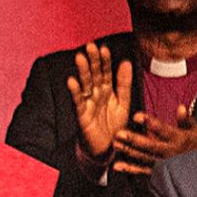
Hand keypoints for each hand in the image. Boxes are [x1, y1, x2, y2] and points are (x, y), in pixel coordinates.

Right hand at [68, 42, 132, 159]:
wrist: (107, 150)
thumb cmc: (114, 126)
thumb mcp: (124, 102)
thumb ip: (124, 83)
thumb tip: (125, 62)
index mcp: (107, 91)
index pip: (105, 72)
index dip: (105, 61)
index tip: (103, 48)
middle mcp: (96, 95)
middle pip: (94, 75)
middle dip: (92, 61)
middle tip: (89, 46)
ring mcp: (88, 104)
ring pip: (85, 85)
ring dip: (83, 72)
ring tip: (80, 58)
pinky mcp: (82, 115)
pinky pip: (78, 101)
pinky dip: (75, 92)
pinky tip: (72, 81)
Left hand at [111, 106, 196, 174]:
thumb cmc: (195, 146)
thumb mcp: (194, 132)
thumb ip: (186, 120)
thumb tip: (181, 107)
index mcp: (178, 139)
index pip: (163, 130)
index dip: (149, 123)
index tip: (136, 116)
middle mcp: (169, 152)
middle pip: (150, 145)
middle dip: (134, 139)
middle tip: (119, 133)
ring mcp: (163, 163)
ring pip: (143, 157)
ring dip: (128, 152)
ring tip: (115, 145)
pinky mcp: (157, 173)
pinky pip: (142, 172)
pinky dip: (129, 169)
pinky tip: (116, 166)